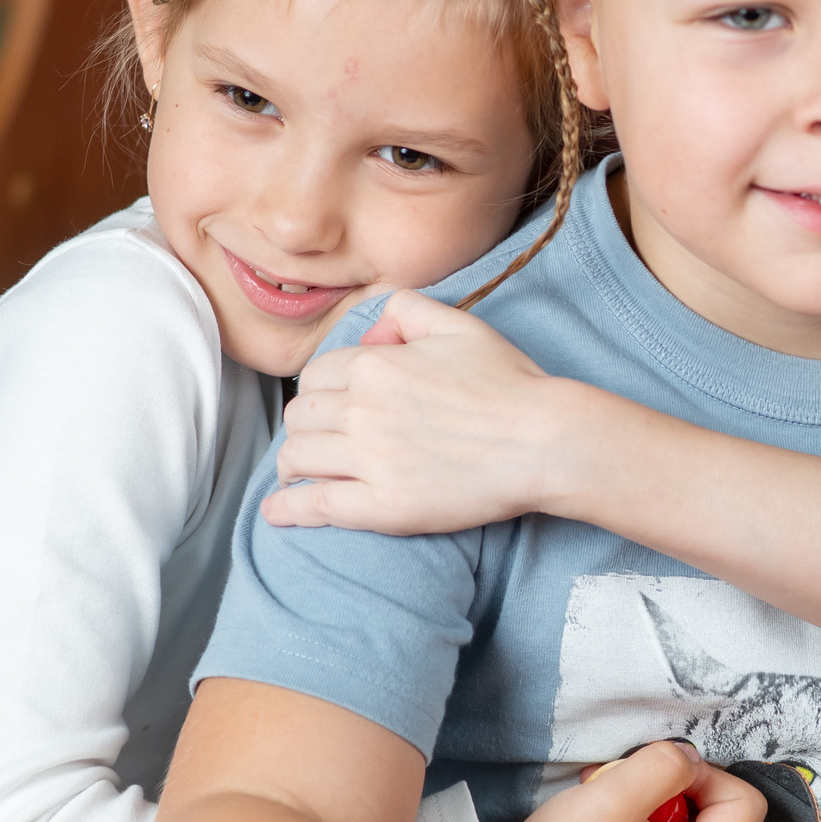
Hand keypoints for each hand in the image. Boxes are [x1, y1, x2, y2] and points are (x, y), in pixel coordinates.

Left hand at [263, 290, 589, 534]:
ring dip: (293, 465)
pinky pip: (314, 506)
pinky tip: (278, 511)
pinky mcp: (381, 506)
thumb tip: (373, 331)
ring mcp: (369, 460)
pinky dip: (287, 509)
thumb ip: (407, 310)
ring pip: (297, 458)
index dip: (321, 391)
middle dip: (305, 427)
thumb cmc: (510, 384)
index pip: (317, 376)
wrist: (542, 441)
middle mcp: (362, 409)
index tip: (331, 407)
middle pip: (300, 417)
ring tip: (299, 474)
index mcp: (376, 365)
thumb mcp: (460, 325)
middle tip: (316, 440)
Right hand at [492, 742, 767, 821]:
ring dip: (655, 795)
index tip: (657, 778)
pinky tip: (611, 814)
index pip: (745, 802)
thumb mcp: (611, 796)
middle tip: (630, 789)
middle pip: (722, 808)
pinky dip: (644, 812)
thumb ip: (664, 766)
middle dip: (676, 786)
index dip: (702, 775)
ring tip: (613, 801)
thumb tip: (691, 757)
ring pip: (695, 816)